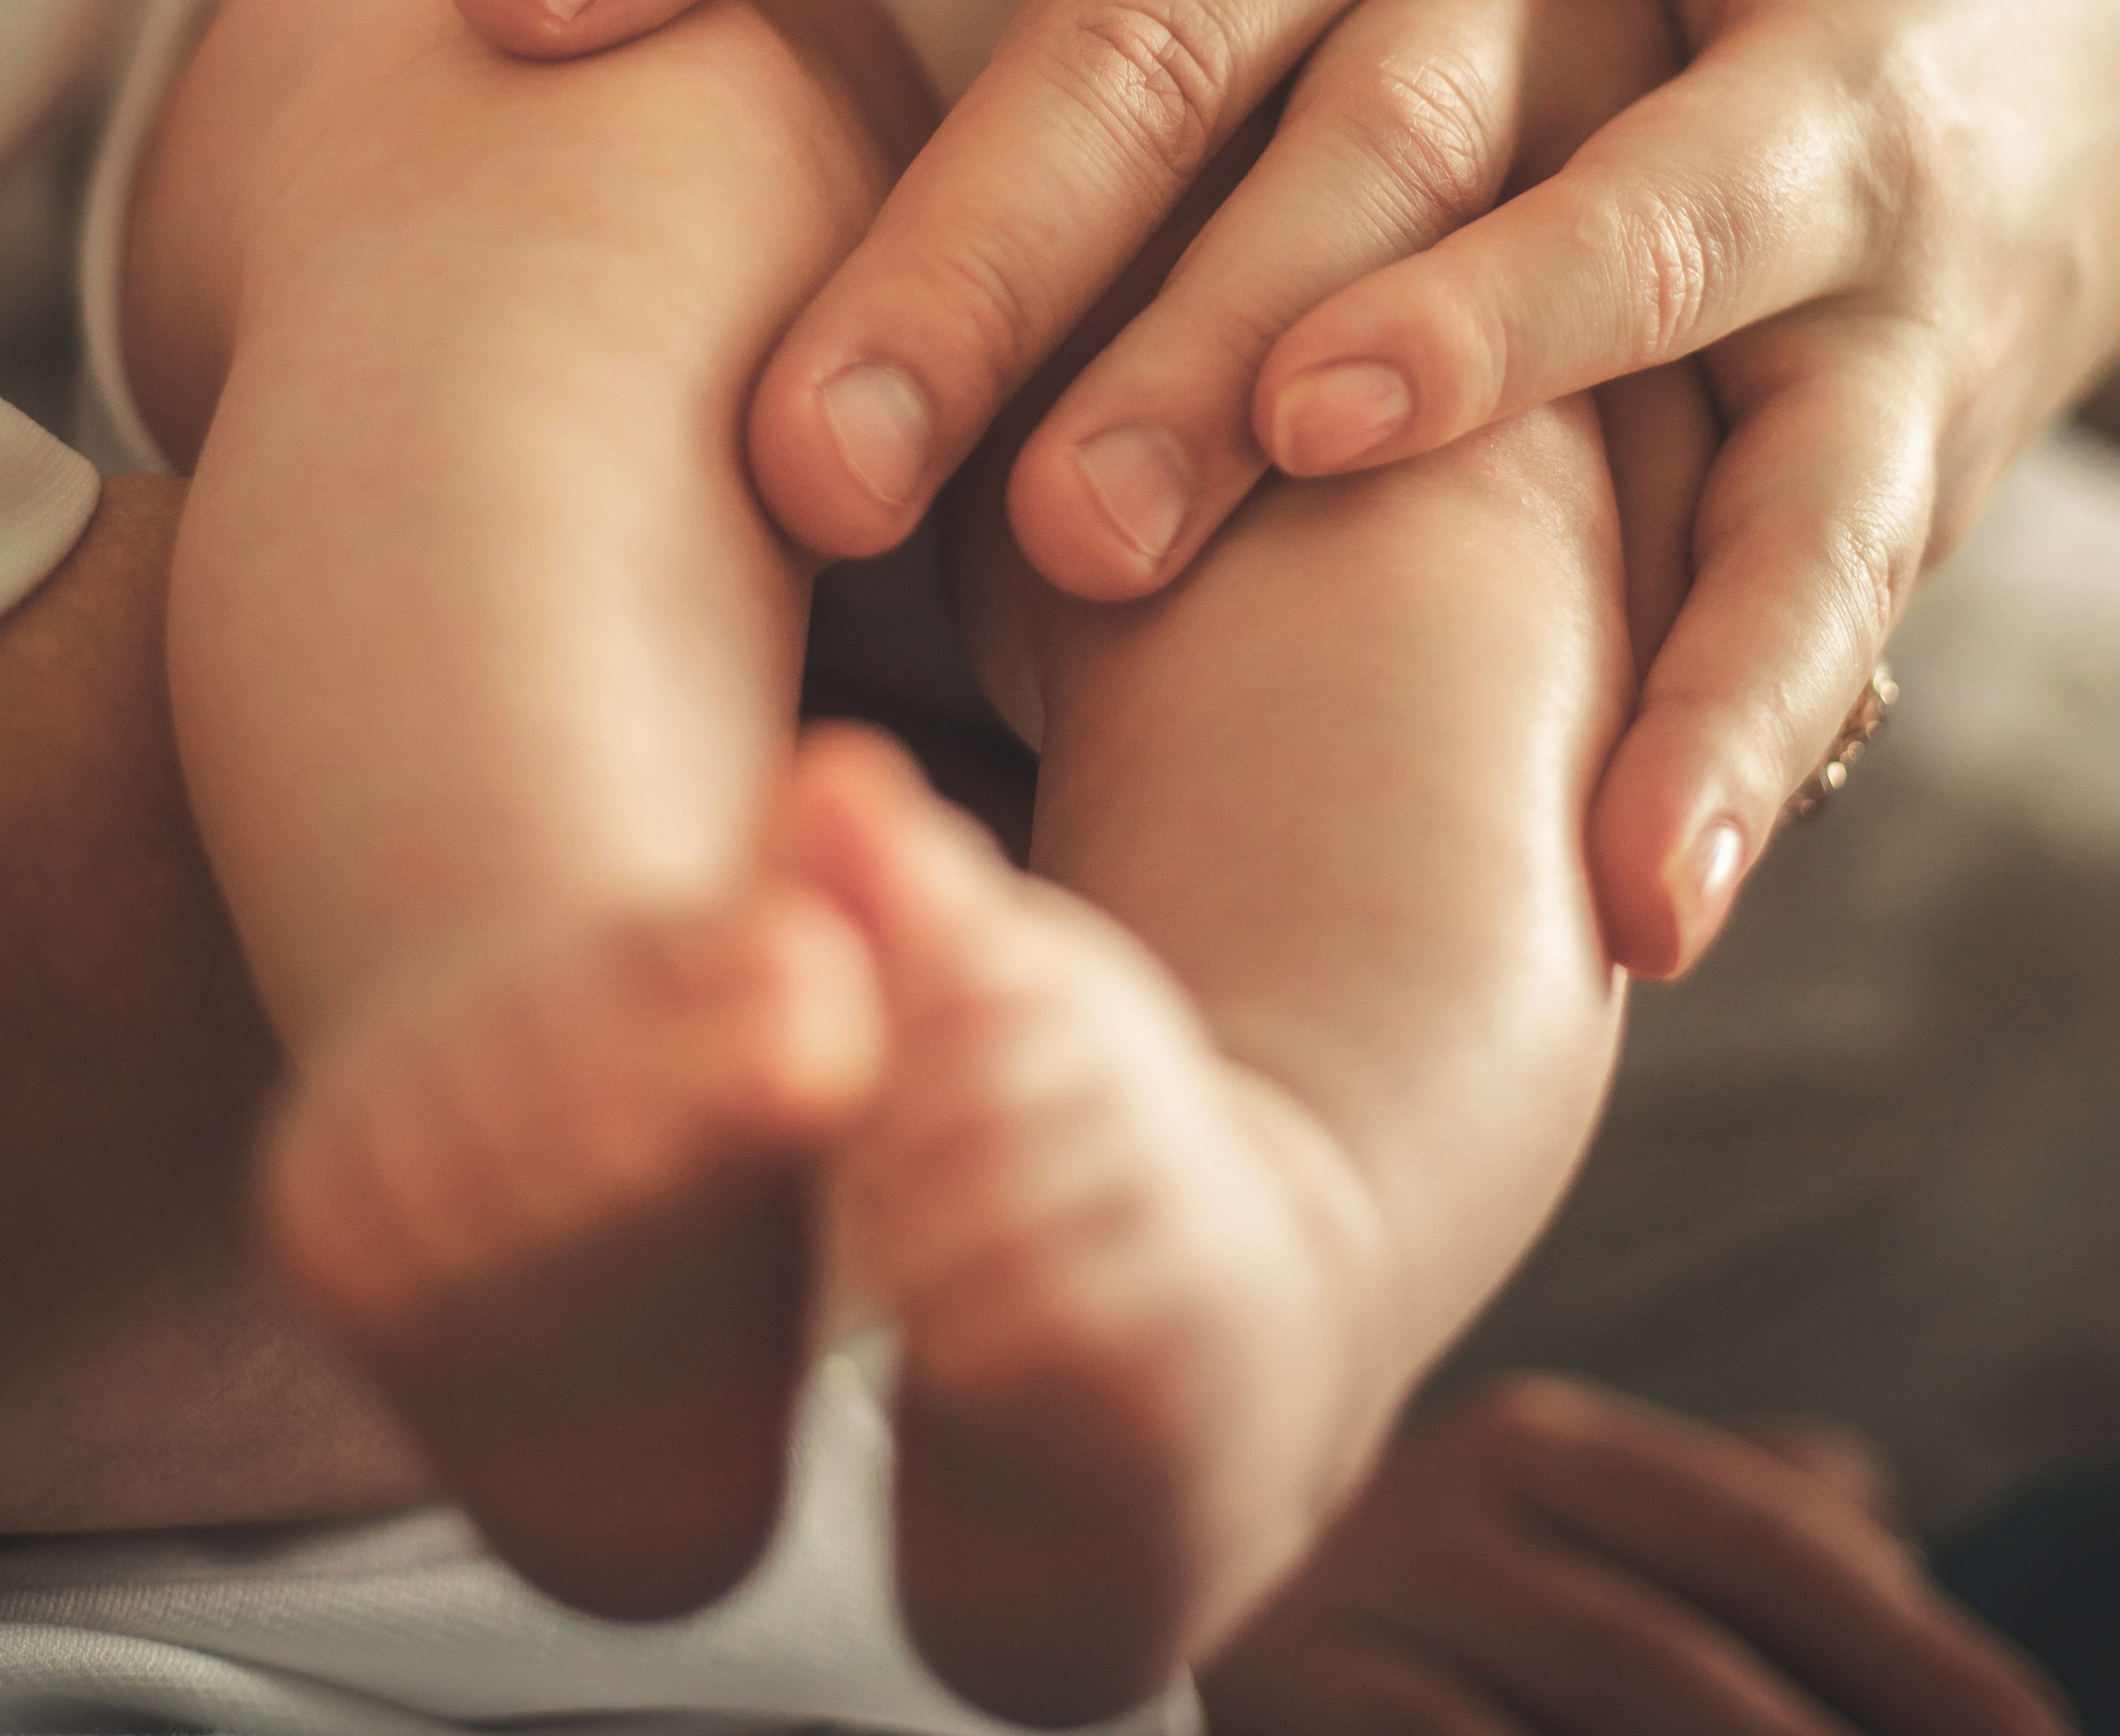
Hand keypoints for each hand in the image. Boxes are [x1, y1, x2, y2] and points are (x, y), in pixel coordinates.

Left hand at [439, 0, 1877, 711]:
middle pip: (1178, 22)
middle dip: (999, 228)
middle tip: (804, 452)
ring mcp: (1651, 10)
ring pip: (1486, 205)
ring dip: (1335, 369)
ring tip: (1135, 550)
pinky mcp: (1843, 211)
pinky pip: (1785, 449)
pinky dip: (1725, 669)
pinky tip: (1624, 893)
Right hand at [1201, 1376, 2064, 1735]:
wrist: (1125, 1527)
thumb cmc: (1400, 1567)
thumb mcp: (1548, 1511)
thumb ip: (1709, 1501)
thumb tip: (1870, 1498)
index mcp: (1544, 1446)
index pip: (1760, 1538)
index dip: (1910, 1640)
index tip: (2045, 1734)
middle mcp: (1457, 1506)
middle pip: (1676, 1658)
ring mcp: (1363, 1613)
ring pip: (1595, 1718)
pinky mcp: (1295, 1706)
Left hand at [1246, 0, 2119, 968]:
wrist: (2073, 56)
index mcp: (1846, 102)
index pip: (1669, 218)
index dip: (1507, 312)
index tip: (1310, 402)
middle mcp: (1893, 305)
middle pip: (1792, 483)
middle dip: (1676, 635)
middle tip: (1551, 790)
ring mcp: (1898, 443)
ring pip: (1834, 615)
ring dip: (1735, 763)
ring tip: (1628, 918)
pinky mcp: (1865, 527)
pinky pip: (1813, 659)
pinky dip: (1737, 769)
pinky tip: (1612, 904)